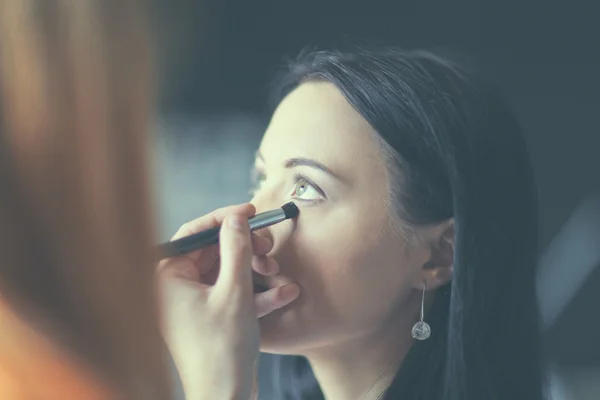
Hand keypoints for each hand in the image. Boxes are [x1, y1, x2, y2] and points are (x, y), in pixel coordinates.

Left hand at [157, 204, 299, 399]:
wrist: (225, 397)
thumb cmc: (221, 349)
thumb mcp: (234, 291)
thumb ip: (236, 248)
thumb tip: (236, 218)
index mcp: (168, 277)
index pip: (194, 233)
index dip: (224, 219)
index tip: (250, 211)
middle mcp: (176, 288)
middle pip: (213, 252)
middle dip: (245, 249)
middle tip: (267, 245)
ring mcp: (193, 304)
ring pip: (227, 272)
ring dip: (255, 271)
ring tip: (277, 271)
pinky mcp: (210, 317)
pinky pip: (232, 294)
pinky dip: (255, 293)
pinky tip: (284, 292)